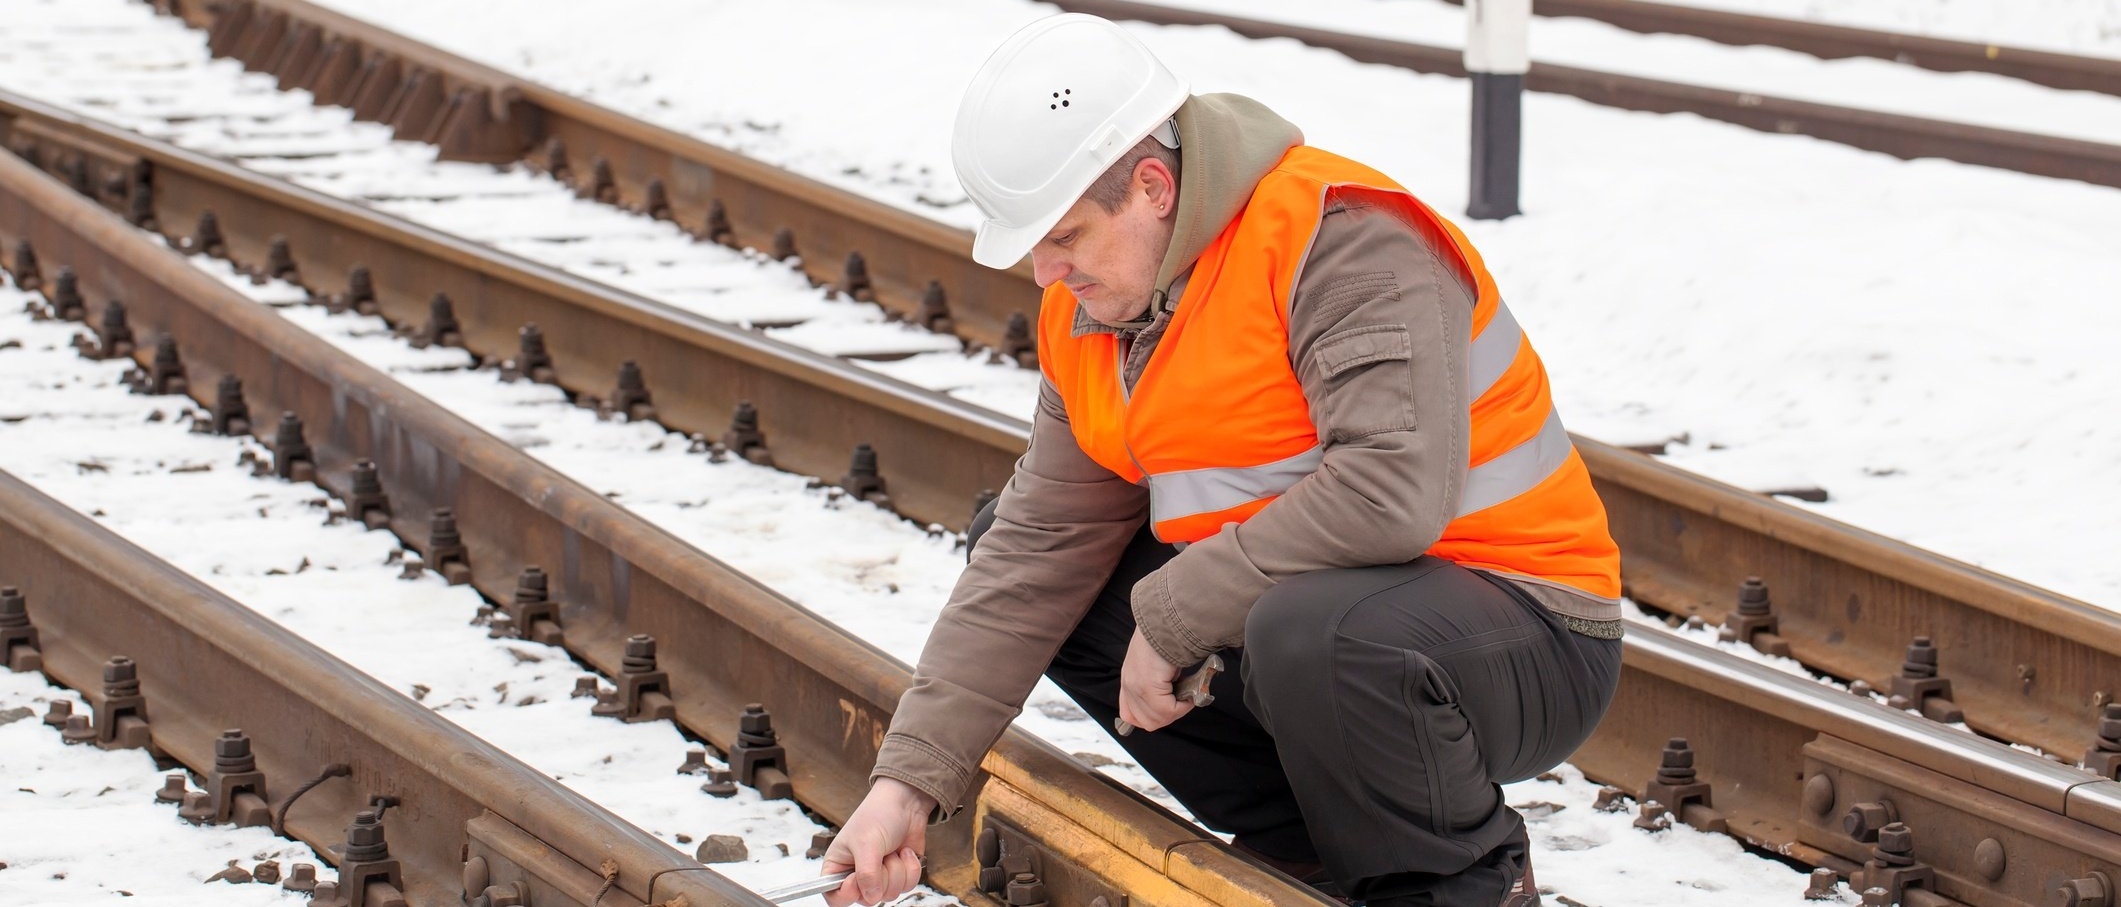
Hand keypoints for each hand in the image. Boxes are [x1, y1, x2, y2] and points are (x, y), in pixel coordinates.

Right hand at [822, 777, 932, 905]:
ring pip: (890, 894)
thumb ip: (867, 874)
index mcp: (838, 866)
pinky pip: (907, 887)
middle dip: (881, 877)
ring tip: (893, 850)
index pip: (834, 897)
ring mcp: (879, 876)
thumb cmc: (878, 815)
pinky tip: (905, 852)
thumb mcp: (867, 843)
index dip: (846, 894)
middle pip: (867, 899)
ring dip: (897, 870)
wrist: (906, 803)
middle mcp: (857, 875)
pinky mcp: (899, 875)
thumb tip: (871, 897)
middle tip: (881, 855)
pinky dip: (910, 868)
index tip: (856, 879)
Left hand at [1118, 628, 1189, 732]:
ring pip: (1157, 720)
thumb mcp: (1157, 663)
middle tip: (1182, 701)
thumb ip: (1158, 682)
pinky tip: (1189, 692)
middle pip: (1146, 722)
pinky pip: (1167, 710)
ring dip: (1177, 711)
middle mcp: (1129, 685)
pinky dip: (1183, 706)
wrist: (1166, 621)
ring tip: (1187, 694)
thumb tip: (1175, 697)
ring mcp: (1136, 687)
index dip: (1150, 718)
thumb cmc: (1167, 636)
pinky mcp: (1147, 687)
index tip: (1168, 709)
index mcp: (1129, 679)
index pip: (1130, 715)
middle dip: (1168, 716)